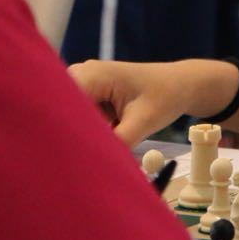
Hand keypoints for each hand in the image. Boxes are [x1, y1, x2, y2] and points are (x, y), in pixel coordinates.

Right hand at [68, 59, 211, 145]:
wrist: (181, 84)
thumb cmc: (166, 97)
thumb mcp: (143, 123)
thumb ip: (116, 144)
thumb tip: (92, 165)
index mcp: (91, 75)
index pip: (59, 105)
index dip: (57, 131)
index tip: (60, 156)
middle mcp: (81, 74)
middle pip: (59, 110)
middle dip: (66, 134)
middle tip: (76, 159)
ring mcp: (84, 82)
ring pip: (69, 116)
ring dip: (79, 133)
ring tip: (99, 147)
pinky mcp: (90, 93)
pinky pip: (79, 115)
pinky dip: (88, 129)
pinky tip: (104, 139)